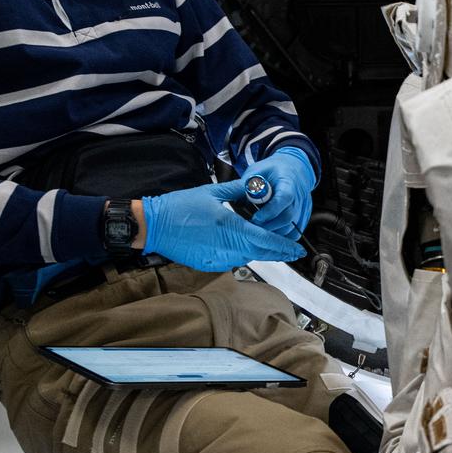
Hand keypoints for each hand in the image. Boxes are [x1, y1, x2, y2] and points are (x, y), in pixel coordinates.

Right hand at [139, 179, 303, 271]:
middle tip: (292, 251)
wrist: (154, 226)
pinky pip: (232, 261)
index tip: (297, 249)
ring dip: (259, 252)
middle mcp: (226, 245)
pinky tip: (242, 247)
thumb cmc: (180, 206)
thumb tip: (255, 188)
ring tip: (270, 246)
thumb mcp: (211, 192)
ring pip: (247, 257)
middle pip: (260, 252)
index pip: (265, 239)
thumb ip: (237, 191)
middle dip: (278, 252)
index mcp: (230, 226)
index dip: (283, 245)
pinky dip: (241, 255)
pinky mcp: (208, 265)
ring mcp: (217, 258)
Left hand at [236, 147, 315, 239]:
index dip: (270, 211)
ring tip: (258, 231)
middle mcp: (299, 197)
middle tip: (253, 227)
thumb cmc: (271, 171)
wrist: (291, 169)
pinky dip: (281, 238)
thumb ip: (248, 185)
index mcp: (288, 182)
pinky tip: (269, 233)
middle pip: (288, 217)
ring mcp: (303, 209)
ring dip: (274, 234)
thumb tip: (235, 199)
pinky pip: (294, 234)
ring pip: (291, 229)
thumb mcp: (256, 171)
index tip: (255, 218)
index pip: (284, 198)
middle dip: (268, 226)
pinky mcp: (303, 218)